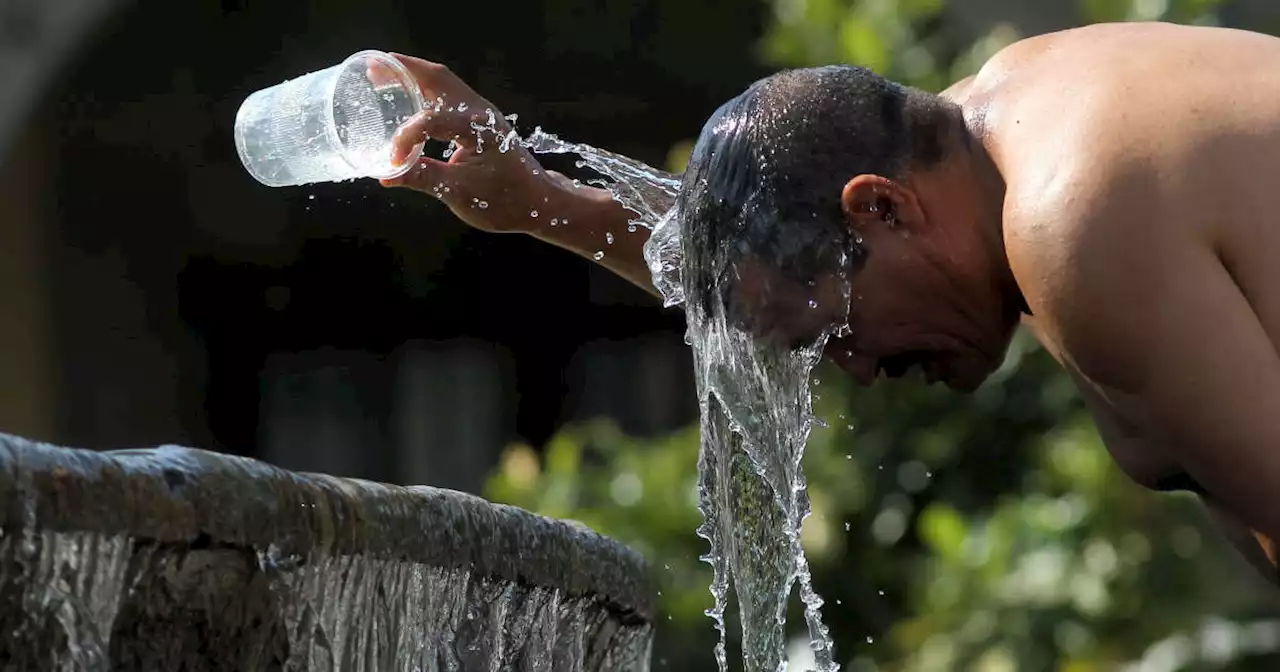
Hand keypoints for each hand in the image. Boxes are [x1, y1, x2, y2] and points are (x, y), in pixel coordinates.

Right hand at [376, 54, 555, 232]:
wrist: (537, 203)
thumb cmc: (504, 200)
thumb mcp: (460, 194)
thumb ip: (422, 178)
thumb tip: (386, 175)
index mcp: (477, 128)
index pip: (430, 121)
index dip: (406, 138)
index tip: (393, 162)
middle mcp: (481, 112)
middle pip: (438, 78)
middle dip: (404, 71)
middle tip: (372, 69)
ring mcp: (483, 113)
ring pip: (444, 83)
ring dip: (415, 76)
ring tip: (384, 75)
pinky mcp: (481, 121)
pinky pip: (450, 96)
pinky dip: (427, 90)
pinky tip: (410, 97)